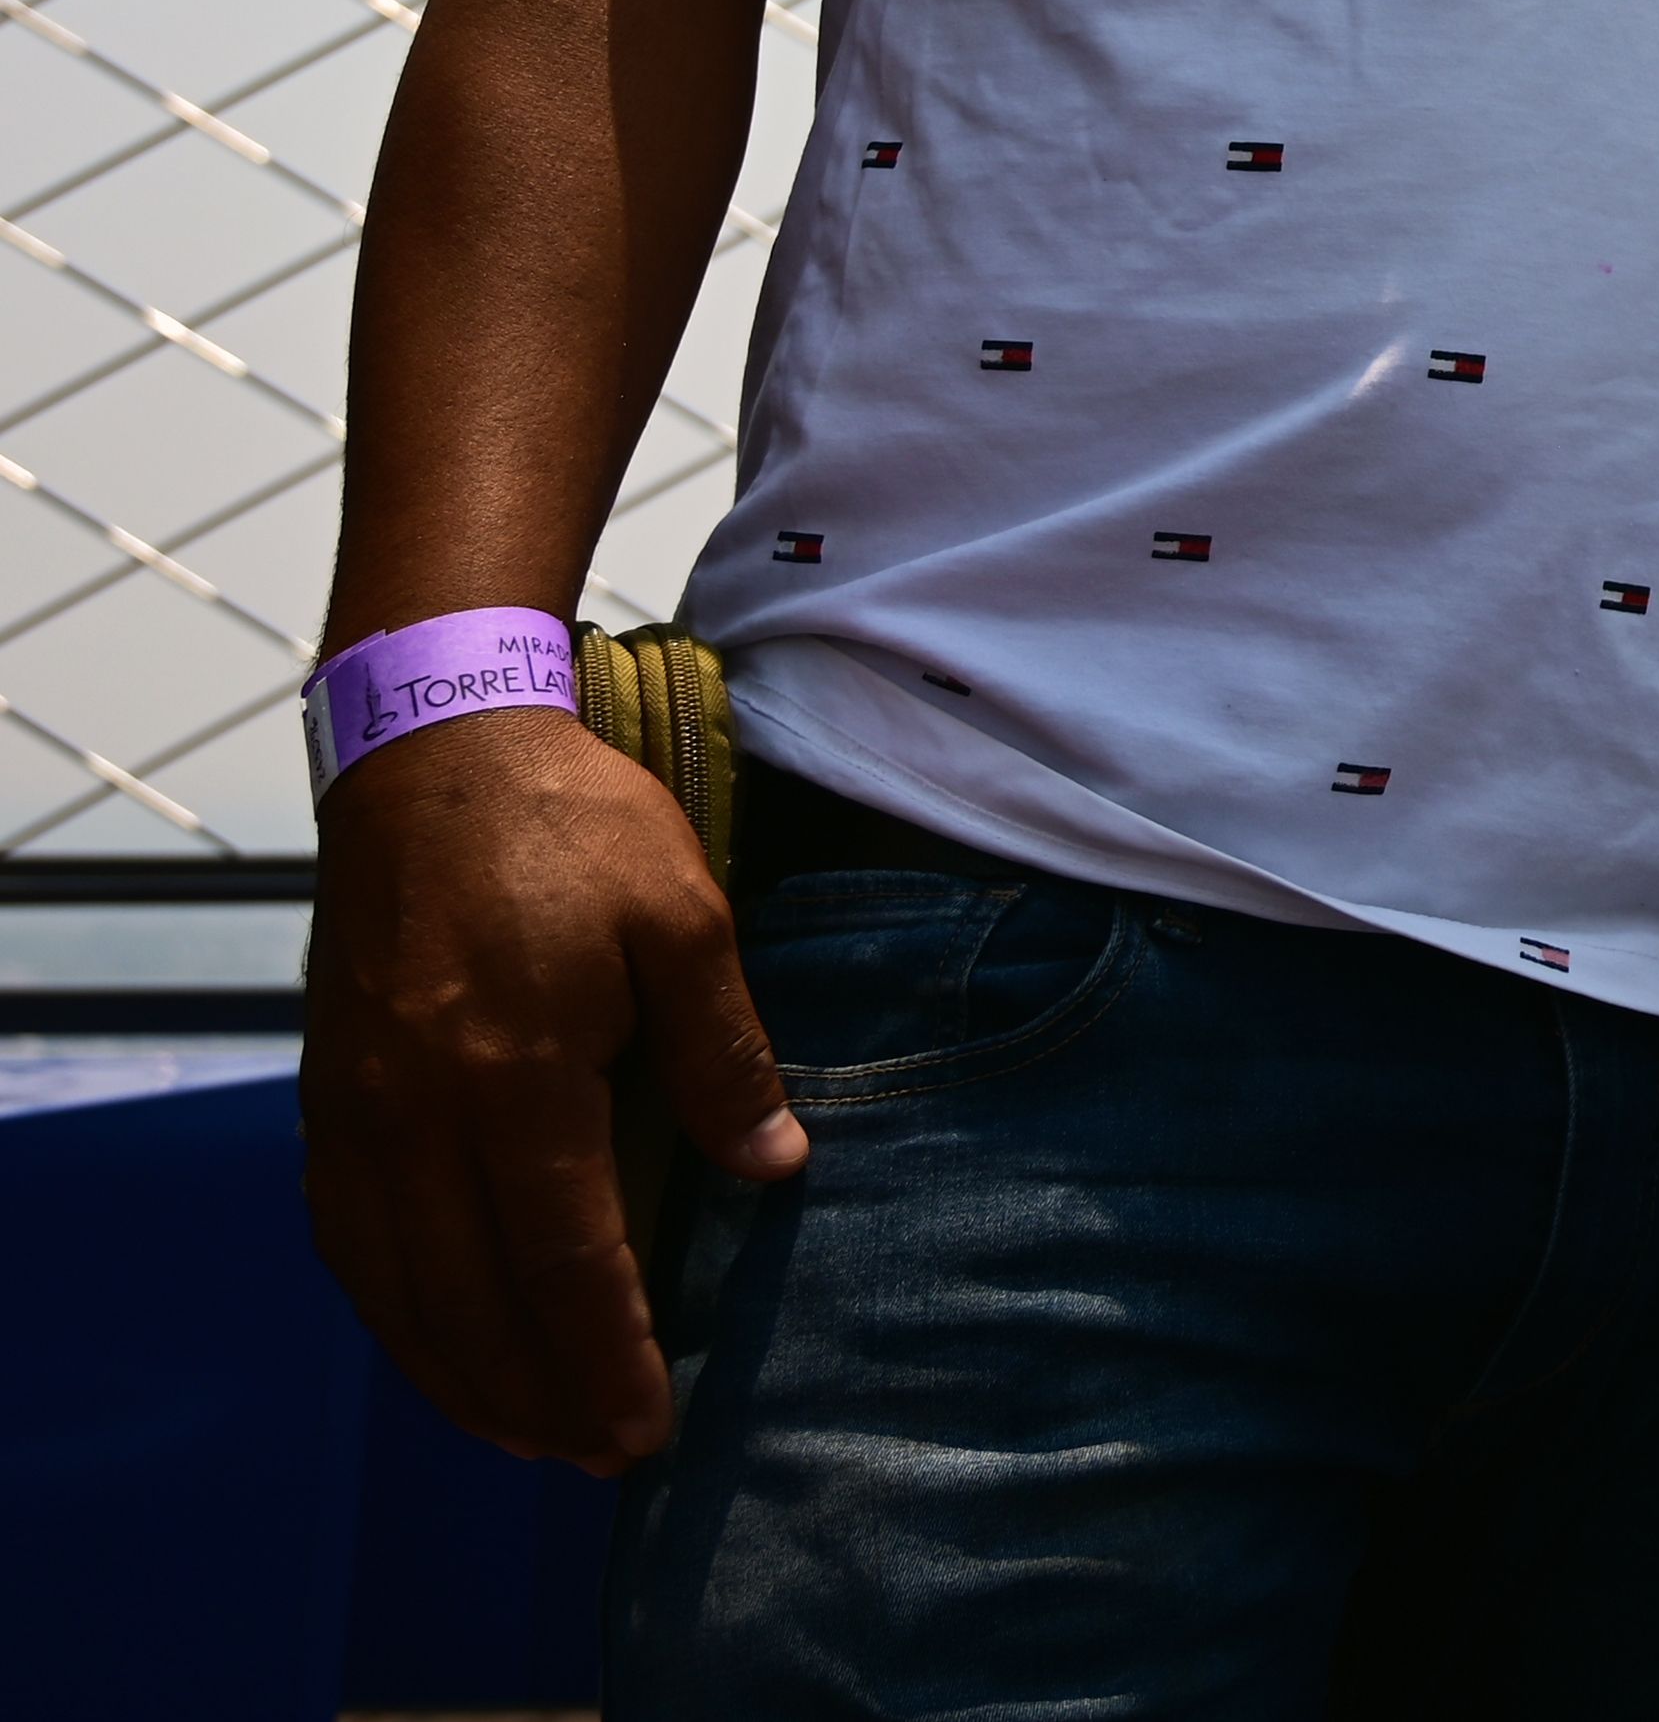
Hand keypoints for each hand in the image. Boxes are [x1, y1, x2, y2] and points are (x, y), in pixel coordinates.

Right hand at [299, 708, 803, 1469]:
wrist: (437, 753)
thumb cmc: (575, 830)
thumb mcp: (684, 920)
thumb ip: (722, 1052)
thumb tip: (775, 1167)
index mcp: (515, 1071)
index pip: (560, 1257)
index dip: (603, 1354)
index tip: (643, 1426)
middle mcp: (416, 1111)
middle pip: (469, 1296)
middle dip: (535, 1393)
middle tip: (599, 1459)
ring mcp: (356, 1108)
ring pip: (396, 1285)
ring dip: (457, 1372)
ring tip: (526, 1432)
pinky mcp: (328, 1096)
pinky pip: (349, 1238)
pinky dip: (393, 1310)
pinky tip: (436, 1342)